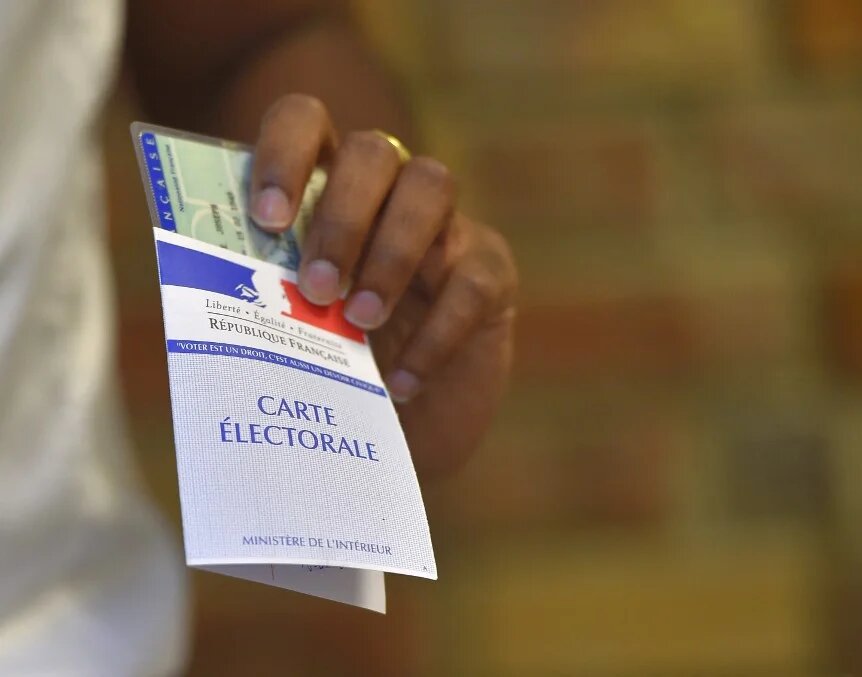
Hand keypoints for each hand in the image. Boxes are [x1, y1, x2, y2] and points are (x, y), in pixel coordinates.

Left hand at [246, 94, 516, 478]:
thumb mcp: (286, 336)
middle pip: (373, 152)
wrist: (409, 432)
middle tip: (317, 289)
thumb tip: (195, 300)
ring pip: (432, 185)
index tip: (267, 220)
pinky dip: (436, 334)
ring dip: (391, 252)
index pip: (305, 122)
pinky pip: (471, 280)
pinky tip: (403, 385)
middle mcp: (389, 190)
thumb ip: (253, 304)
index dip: (284, 154)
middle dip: (342, 217)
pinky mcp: (491, 273)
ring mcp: (448, 225)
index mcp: (324, 187)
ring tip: (360, 321)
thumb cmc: (334, 372)